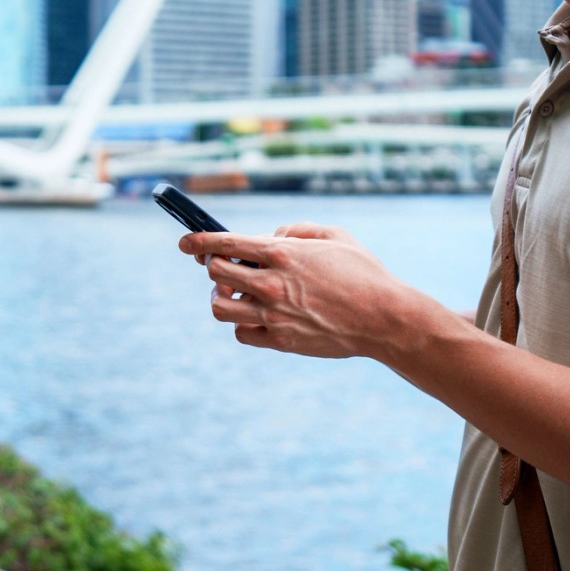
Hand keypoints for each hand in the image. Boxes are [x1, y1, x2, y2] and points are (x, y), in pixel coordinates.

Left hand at [177, 223, 416, 358]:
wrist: (384, 318)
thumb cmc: (364, 273)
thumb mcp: (334, 235)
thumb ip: (297, 229)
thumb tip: (271, 237)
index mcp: (281, 253)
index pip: (223, 243)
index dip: (197, 241)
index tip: (185, 243)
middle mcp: (271, 283)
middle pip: (215, 274)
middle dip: (214, 268)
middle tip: (226, 268)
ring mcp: (273, 314)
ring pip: (220, 307)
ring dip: (222, 298)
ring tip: (239, 294)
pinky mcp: (280, 340)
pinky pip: (241, 333)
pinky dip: (242, 324)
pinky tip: (257, 316)